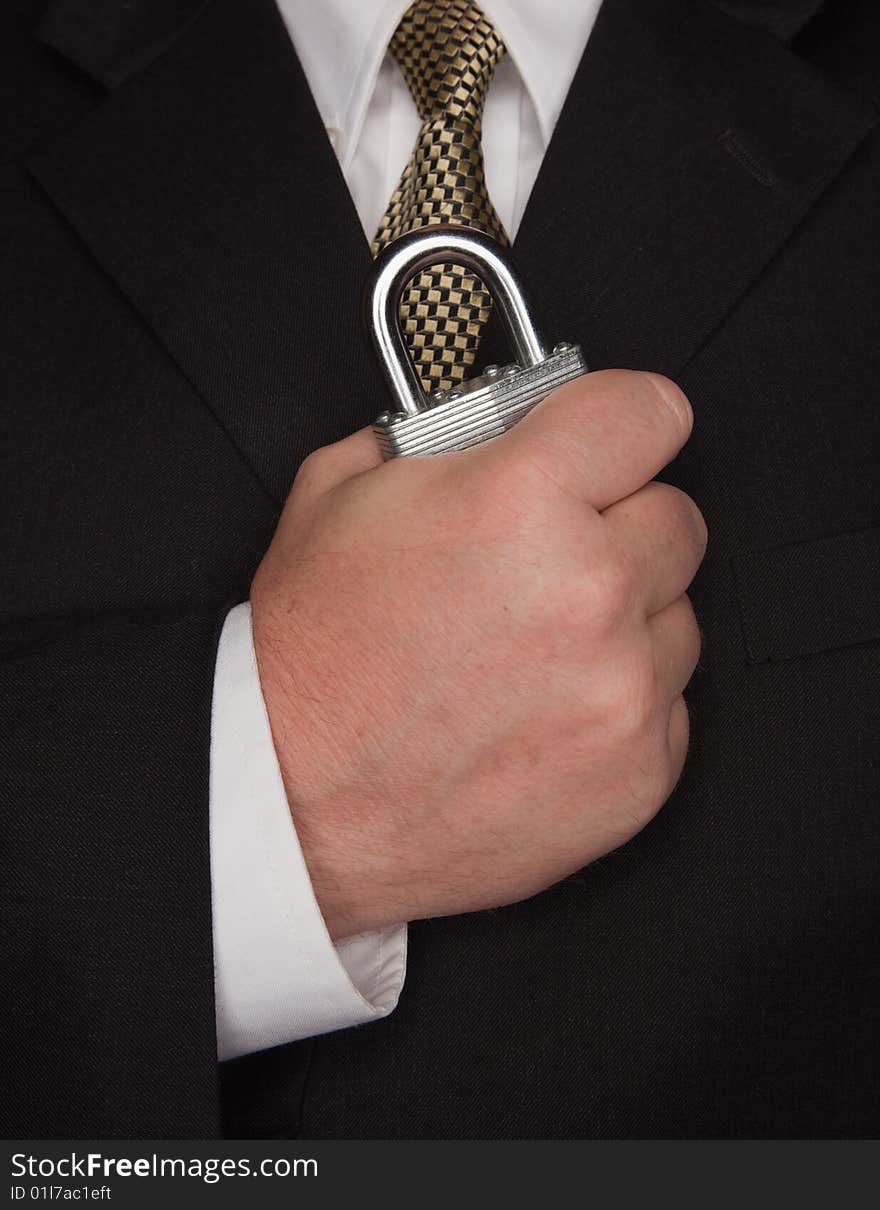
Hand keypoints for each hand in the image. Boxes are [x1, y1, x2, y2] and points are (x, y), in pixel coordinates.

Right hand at [251, 370, 705, 938]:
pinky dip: (621, 703)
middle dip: (620, 526)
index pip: (649, 412)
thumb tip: (496, 423)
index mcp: (520, 499)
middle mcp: (590, 590)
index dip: (627, 421)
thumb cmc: (310, 663)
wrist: (294, 807)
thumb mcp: (336, 498)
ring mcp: (623, 690)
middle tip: (551, 558)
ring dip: (625, 622)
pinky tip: (544, 713)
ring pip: (678, 615)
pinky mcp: (639, 773)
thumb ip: (434, 437)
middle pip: (676, 517)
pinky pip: (670, 706)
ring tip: (535, 652)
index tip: (618, 439)